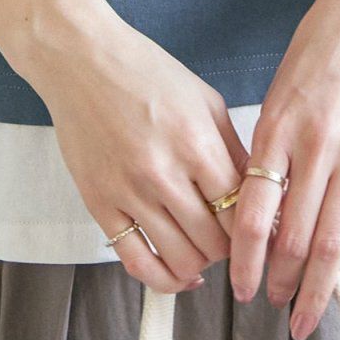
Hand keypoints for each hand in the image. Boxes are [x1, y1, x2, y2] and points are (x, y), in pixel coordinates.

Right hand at [28, 13, 250, 295]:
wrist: (82, 60)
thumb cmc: (145, 71)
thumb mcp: (204, 99)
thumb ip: (232, 148)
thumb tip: (258, 192)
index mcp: (196, 142)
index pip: (240, 211)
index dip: (254, 228)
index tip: (257, 230)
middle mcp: (164, 172)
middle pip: (214, 242)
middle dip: (229, 247)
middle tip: (230, 239)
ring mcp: (129, 192)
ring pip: (180, 260)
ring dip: (200, 264)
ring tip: (204, 250)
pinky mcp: (100, 205)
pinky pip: (137, 262)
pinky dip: (162, 279)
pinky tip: (177, 272)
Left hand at [225, 0, 339, 339]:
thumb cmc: (317, 45)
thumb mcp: (278, 90)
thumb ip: (270, 146)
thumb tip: (262, 207)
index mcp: (278, 126)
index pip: (252, 211)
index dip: (243, 258)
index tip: (239, 285)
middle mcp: (315, 144)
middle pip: (292, 236)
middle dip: (279, 281)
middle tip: (270, 304)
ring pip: (334, 237)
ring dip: (317, 286)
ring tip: (304, 316)